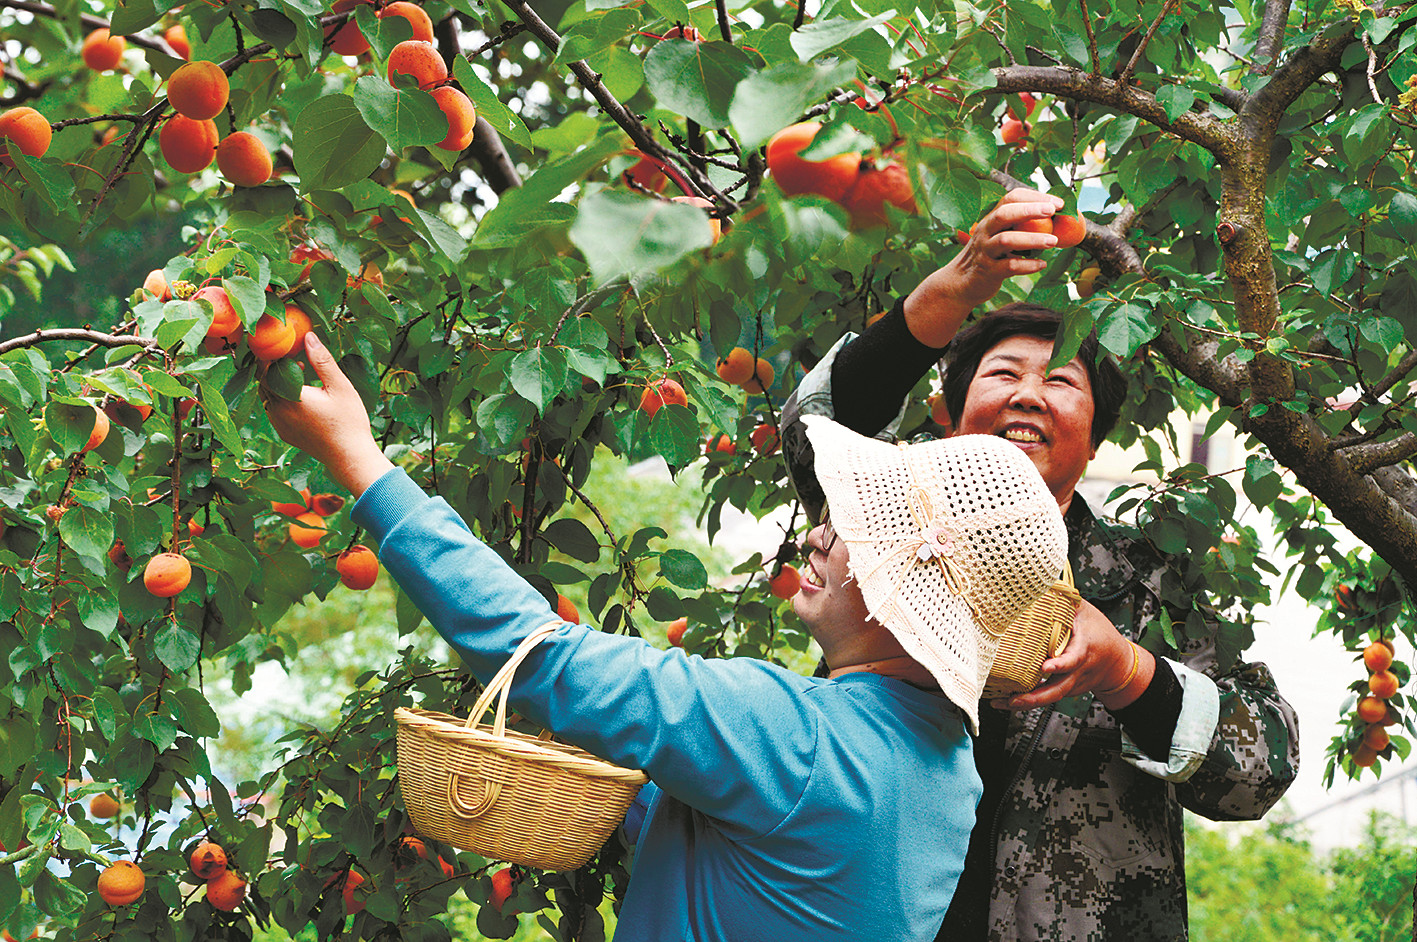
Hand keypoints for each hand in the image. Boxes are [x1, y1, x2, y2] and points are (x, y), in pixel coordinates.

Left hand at [263, 333, 394, 496]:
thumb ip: (321, 360)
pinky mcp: (284, 432)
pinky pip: (273, 408)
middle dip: (273, 365)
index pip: (265, 368)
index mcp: (289, 397)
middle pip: (263, 381)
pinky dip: (280, 396)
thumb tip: (308, 336)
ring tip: (299, 371)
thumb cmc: (348, 421)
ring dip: (277, 381)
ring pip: (267, 395)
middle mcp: (278, 411)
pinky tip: (300, 392)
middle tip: (289, 352)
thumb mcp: (339, 386)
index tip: (278, 341)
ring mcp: (279, 423)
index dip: (268, 353)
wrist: (349, 457)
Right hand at [903, 188, 1064, 346]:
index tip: (1058, 203)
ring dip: (1032, 239)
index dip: (1035, 197)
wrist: (961, 283)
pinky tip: (1041, 264)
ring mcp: (985, 252)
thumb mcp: (998, 236)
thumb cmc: (988, 256)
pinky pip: (1009, 266)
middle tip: (1053, 211)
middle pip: (1004, 214)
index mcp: (991, 219)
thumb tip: (1057, 219)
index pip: (1010, 198)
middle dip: (1030, 210)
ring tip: (1053, 241)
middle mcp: (985, 232)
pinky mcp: (988, 272)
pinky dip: (1028, 265)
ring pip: (1006, 240)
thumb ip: (1019, 227)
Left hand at [990, 599, 1154, 711]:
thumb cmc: (1100, 633)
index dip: (1060, 664)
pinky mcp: (1065, 690)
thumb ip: (1063, 602)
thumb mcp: (1085, 612)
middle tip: (1014, 698)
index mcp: (1085, 649)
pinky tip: (1007, 700)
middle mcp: (1078, 671)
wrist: (1119, 663)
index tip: (1045, 667)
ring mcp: (1072, 684)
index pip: (1073, 659)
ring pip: (1050, 697)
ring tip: (1002, 703)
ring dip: (1026, 703)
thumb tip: (1037, 583)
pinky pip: (1047, 697)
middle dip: (1035, 697)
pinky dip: (1027, 701)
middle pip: (1058, 689)